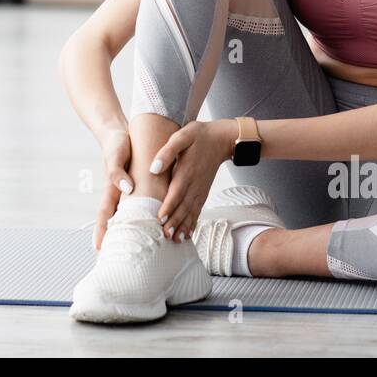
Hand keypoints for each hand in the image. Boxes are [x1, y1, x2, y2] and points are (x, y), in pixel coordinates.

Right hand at [93, 129, 134, 251]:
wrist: (121, 133)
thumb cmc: (116, 144)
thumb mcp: (116, 155)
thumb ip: (118, 172)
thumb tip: (127, 189)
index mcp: (111, 191)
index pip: (104, 216)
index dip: (102, 233)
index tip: (99, 249)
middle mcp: (119, 195)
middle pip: (116, 222)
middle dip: (115, 240)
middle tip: (116, 259)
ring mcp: (127, 193)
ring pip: (130, 217)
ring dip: (131, 233)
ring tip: (137, 252)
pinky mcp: (137, 188)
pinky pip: (141, 207)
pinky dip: (144, 218)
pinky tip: (152, 228)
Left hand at [151, 118, 236, 242]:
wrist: (222, 139)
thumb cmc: (199, 135)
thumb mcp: (182, 136)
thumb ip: (167, 151)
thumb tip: (154, 168)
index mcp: (187, 171)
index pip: (176, 192)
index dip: (168, 207)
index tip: (159, 219)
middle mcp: (195, 183)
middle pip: (183, 207)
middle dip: (174, 222)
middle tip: (165, 236)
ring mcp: (201, 189)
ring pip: (191, 211)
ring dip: (183, 226)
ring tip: (176, 240)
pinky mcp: (204, 191)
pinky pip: (198, 210)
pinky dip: (193, 222)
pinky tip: (188, 233)